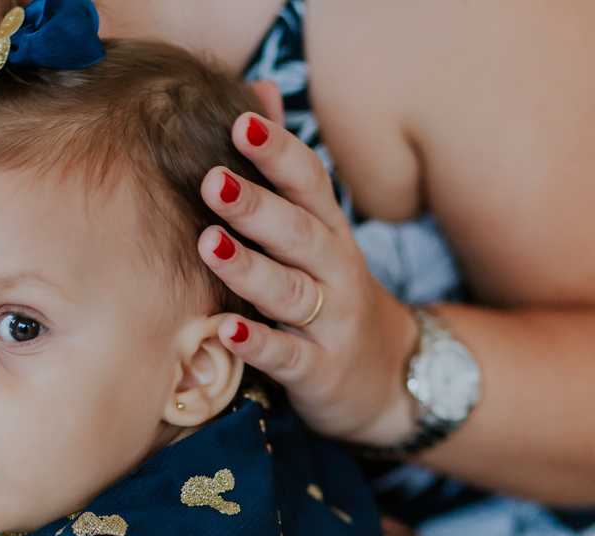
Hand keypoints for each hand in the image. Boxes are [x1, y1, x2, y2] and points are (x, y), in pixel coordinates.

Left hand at [197, 111, 421, 446]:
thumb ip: (283, 170)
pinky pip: (287, 355)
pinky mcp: (319, 370)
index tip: (240, 123)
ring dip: (249, 268)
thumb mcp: (316, 232)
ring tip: (209, 244)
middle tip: (213, 180)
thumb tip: (257, 93)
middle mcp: (335, 271)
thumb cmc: (331, 295)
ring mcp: (330, 322)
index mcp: (329, 232)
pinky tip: (226, 331)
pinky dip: (258, 344)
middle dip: (256, 206)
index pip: (309, 183)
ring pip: (289, 291)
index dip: (278, 152)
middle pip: (298, 232)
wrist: (390, 379)